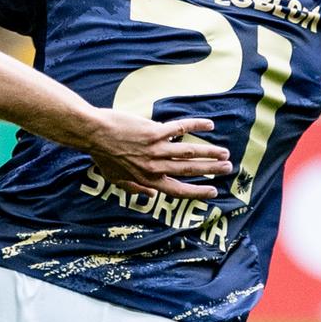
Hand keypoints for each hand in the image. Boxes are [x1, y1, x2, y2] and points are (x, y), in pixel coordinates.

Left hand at [85, 114, 232, 199]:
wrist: (93, 134)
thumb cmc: (102, 155)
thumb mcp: (115, 179)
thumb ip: (134, 188)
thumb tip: (150, 195)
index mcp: (147, 180)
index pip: (178, 190)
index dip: (197, 192)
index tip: (213, 191)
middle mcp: (154, 167)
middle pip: (189, 171)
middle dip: (211, 171)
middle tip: (227, 168)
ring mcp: (156, 149)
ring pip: (189, 153)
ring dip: (210, 153)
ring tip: (225, 153)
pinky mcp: (154, 132)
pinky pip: (180, 129)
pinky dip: (196, 127)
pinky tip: (209, 126)